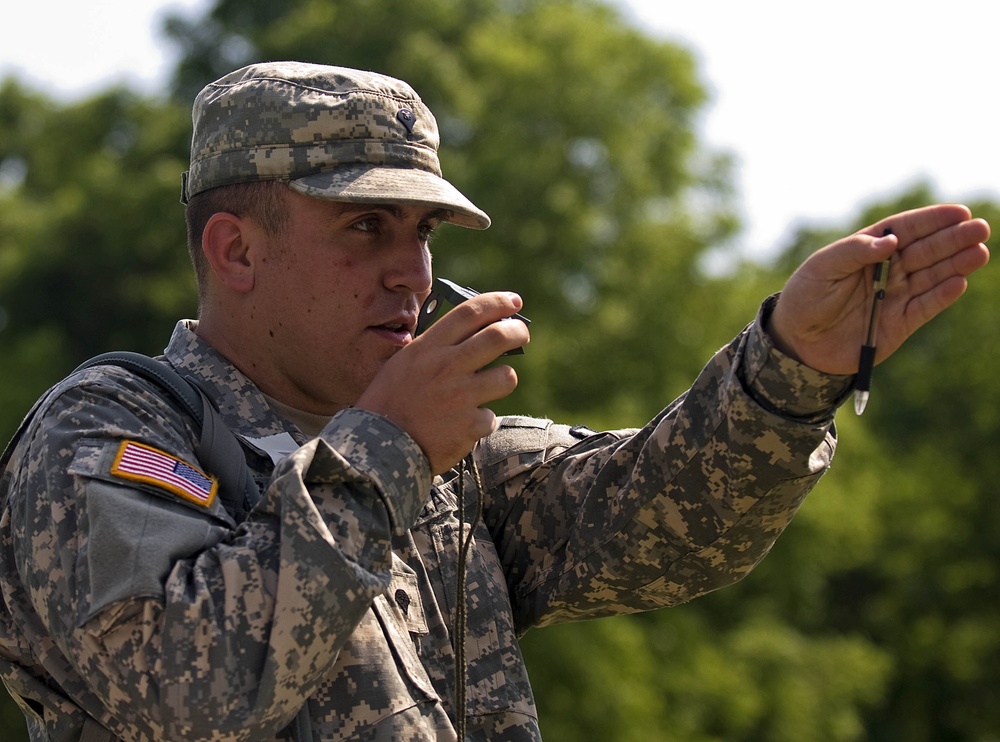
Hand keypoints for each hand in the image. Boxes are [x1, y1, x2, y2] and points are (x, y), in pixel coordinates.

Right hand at [355, 291, 528, 473]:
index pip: (470, 312)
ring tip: (489, 387)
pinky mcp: (469, 425)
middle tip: (521, 334)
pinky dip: (481, 421)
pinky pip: (491, 417)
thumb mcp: (404, 364)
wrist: (379, 448)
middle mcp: (447, 366)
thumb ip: (435, 350)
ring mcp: (460, 396)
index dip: (497, 302)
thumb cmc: (389, 403)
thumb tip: (472, 337)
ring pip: (506, 376)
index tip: (513, 302)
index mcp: (428, 348)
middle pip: (498, 336)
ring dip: (503, 379)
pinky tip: (462, 425)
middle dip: (517, 331)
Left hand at [768, 204, 989, 373]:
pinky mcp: (900, 323)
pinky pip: (925, 307)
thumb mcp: (820, 268)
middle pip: (926, 251)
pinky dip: (942, 296)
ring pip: (932, 276)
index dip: (932, 221)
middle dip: (953, 239)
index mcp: (869, 249)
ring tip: (978, 252)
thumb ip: (853, 251)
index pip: (905, 230)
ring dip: (956, 264)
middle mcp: (887, 270)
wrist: (797, 342)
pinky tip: (959, 283)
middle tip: (980, 229)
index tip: (958, 212)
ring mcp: (896, 296)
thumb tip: (891, 240)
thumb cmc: (805, 298)